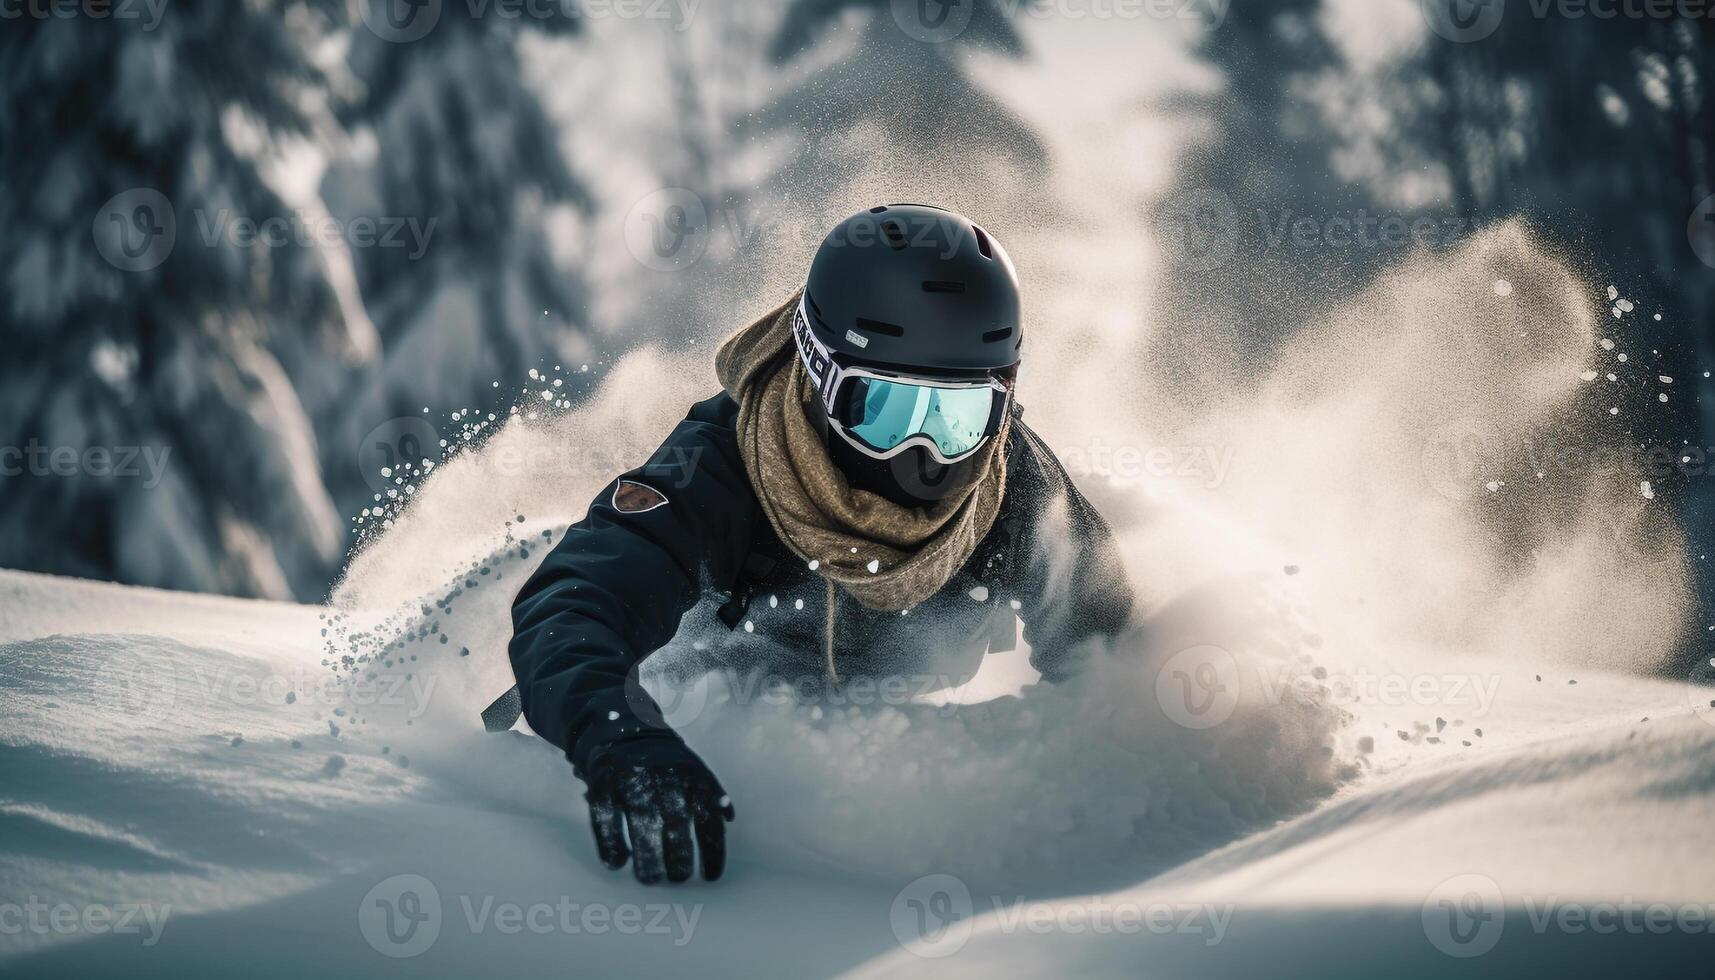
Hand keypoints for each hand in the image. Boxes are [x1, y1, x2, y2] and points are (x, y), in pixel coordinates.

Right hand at [581, 736, 734, 883]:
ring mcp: (634, 786)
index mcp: (694, 782)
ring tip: (650, 878)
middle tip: (676, 877)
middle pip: (677, 838)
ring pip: (643, 835)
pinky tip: (616, 862)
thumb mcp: (696, 770)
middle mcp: (667, 785)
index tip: (710, 877)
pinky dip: (611, 847)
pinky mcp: (604, 786)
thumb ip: (713, 794)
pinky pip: (607, 824)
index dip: (712, 857)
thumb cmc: (667, 763)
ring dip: (648, 865)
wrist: (624, 730)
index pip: (710, 827)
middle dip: (679, 866)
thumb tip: (729, 818)